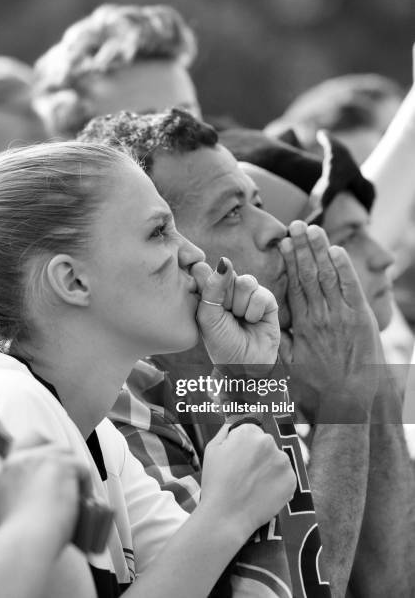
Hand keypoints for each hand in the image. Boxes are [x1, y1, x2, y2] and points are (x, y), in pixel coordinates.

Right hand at [0, 434, 87, 547]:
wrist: (26, 543)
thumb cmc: (19, 541)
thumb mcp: (4, 519)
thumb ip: (15, 505)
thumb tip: (32, 509)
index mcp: (1, 478)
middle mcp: (17, 463)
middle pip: (35, 438)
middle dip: (50, 449)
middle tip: (61, 471)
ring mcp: (40, 459)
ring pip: (65, 453)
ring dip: (73, 472)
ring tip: (75, 498)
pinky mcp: (60, 463)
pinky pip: (81, 467)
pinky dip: (86, 484)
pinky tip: (84, 500)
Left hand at [194, 257, 279, 366]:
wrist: (244, 365)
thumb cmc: (221, 341)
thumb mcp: (207, 315)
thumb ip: (212, 286)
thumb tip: (225, 260)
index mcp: (209, 290)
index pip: (205, 270)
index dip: (207, 287)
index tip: (208, 307)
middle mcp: (228, 288)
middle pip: (227, 274)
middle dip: (225, 299)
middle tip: (226, 316)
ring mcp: (248, 293)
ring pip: (246, 282)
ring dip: (240, 306)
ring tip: (240, 319)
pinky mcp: (267, 300)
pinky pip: (261, 294)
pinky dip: (254, 312)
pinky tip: (252, 322)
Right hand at [199, 423, 295, 538]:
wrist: (226, 515)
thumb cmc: (216, 481)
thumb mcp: (212, 449)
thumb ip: (226, 431)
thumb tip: (234, 422)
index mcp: (248, 432)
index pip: (251, 432)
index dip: (242, 446)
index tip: (237, 460)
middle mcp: (269, 442)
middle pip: (265, 444)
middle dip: (258, 455)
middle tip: (244, 474)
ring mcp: (282, 461)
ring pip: (276, 460)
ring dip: (268, 468)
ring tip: (253, 485)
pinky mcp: (292, 480)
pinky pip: (285, 476)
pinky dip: (277, 483)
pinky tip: (263, 492)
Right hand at [279, 221, 381, 421]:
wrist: (350, 401)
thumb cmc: (317, 385)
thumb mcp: (289, 364)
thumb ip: (278, 339)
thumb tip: (265, 321)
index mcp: (301, 325)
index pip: (293, 286)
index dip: (289, 262)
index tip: (283, 243)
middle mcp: (320, 316)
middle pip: (308, 274)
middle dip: (302, 248)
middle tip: (295, 225)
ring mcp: (341, 315)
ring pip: (327, 276)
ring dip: (319, 251)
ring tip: (312, 229)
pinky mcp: (361, 318)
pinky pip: (350, 288)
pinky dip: (344, 268)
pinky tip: (336, 250)